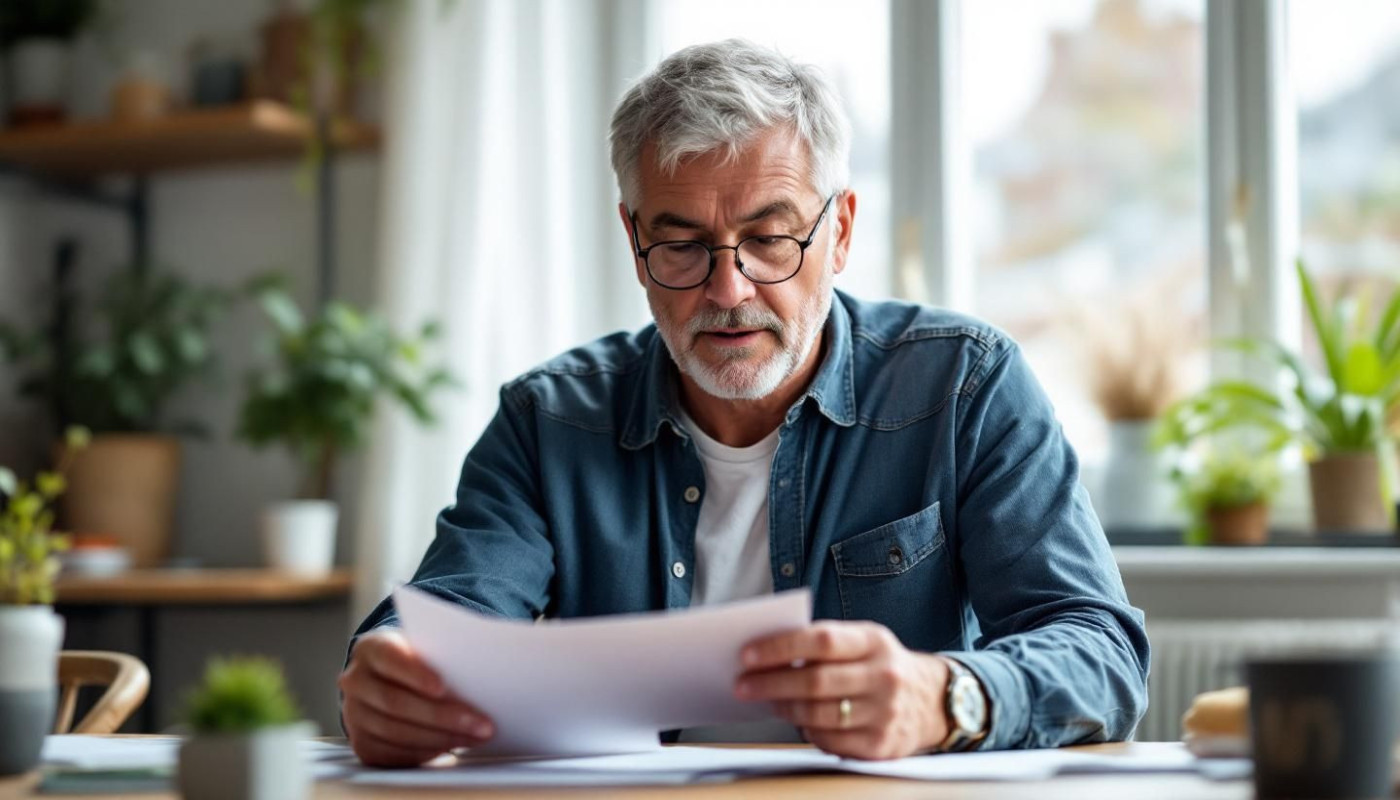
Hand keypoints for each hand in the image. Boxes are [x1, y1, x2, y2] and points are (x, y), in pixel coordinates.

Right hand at [338, 628, 495, 765]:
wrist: (390, 678)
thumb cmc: (418, 659)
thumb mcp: (425, 647)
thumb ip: (442, 654)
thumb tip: (484, 669)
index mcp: (370, 648)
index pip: (389, 658)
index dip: (414, 674)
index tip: (443, 687)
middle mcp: (355, 681)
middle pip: (396, 703)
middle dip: (442, 716)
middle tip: (482, 723)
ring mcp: (354, 715)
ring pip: (397, 732)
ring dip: (442, 738)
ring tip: (476, 737)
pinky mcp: (363, 744)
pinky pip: (394, 754)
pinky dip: (427, 752)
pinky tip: (453, 746)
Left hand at [735, 621, 950, 759]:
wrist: (934, 700)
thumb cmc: (881, 665)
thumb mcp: (864, 641)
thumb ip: (825, 644)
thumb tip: (768, 654)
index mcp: (874, 641)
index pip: (822, 640)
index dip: (780, 647)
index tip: (747, 655)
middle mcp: (884, 675)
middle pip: (816, 681)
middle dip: (771, 683)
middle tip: (742, 685)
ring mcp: (885, 712)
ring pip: (820, 714)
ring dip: (785, 708)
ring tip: (768, 702)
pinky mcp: (881, 745)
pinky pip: (831, 740)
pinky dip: (808, 730)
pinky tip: (799, 721)